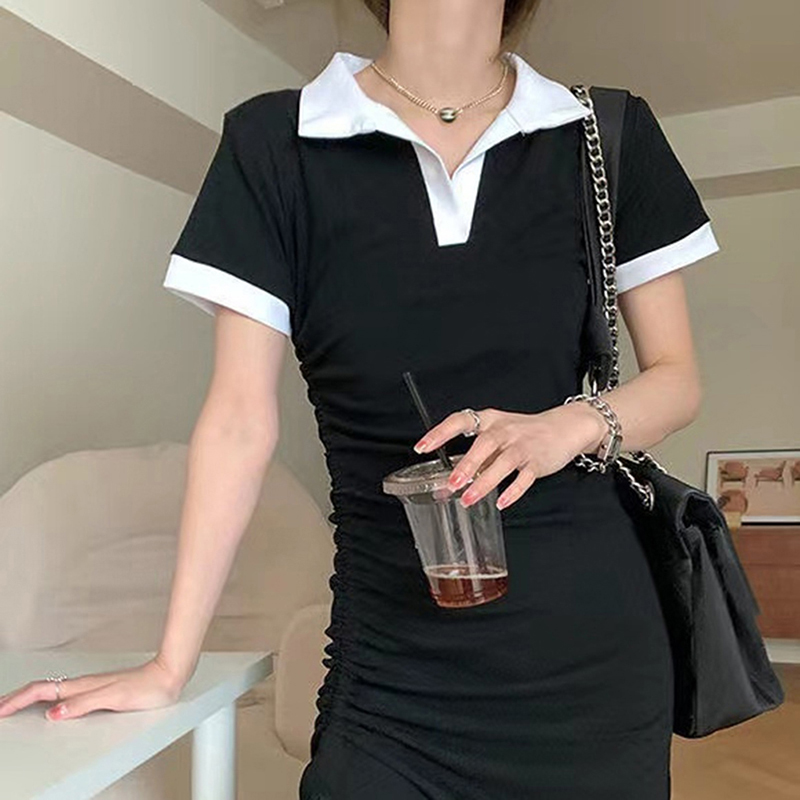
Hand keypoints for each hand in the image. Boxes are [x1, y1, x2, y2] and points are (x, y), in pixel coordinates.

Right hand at [0, 654, 185, 720]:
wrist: (168, 676)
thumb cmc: (146, 688)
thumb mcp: (114, 698)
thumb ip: (84, 704)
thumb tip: (53, 713)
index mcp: (83, 686)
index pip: (42, 691)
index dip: (18, 700)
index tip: (0, 710)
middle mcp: (84, 685)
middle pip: (42, 689)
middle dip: (17, 698)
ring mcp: (91, 687)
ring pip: (52, 690)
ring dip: (30, 697)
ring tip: (14, 705)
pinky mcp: (100, 690)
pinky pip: (65, 694)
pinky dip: (49, 698)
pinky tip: (50, 704)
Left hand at [413, 403, 605, 510]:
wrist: (565, 427)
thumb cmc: (523, 433)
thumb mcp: (497, 437)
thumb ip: (474, 459)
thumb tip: (446, 485)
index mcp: (489, 420)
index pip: (460, 420)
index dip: (440, 433)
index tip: (422, 446)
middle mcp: (504, 430)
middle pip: (484, 444)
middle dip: (466, 464)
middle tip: (450, 484)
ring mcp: (523, 445)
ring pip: (503, 462)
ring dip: (484, 482)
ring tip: (468, 499)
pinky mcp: (538, 461)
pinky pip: (525, 477)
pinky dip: (513, 490)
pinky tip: (501, 502)